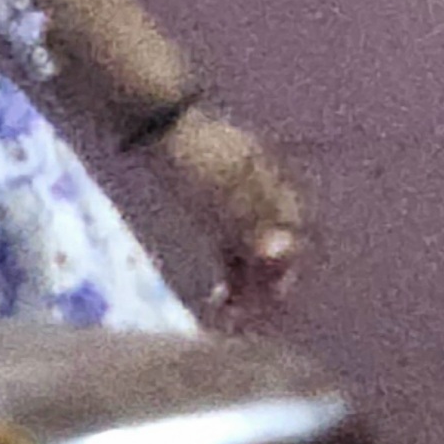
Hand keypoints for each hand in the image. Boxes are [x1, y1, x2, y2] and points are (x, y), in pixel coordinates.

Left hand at [152, 107, 305, 332]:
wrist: (151, 122)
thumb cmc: (190, 155)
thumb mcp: (221, 192)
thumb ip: (252, 224)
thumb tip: (284, 254)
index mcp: (274, 187)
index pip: (292, 238)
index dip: (284, 273)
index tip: (267, 303)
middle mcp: (264, 195)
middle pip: (274, 250)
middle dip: (264, 287)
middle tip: (243, 321)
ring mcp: (238, 202)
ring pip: (252, 253)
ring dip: (245, 287)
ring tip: (227, 319)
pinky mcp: (213, 210)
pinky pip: (231, 249)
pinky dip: (229, 274)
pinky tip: (218, 299)